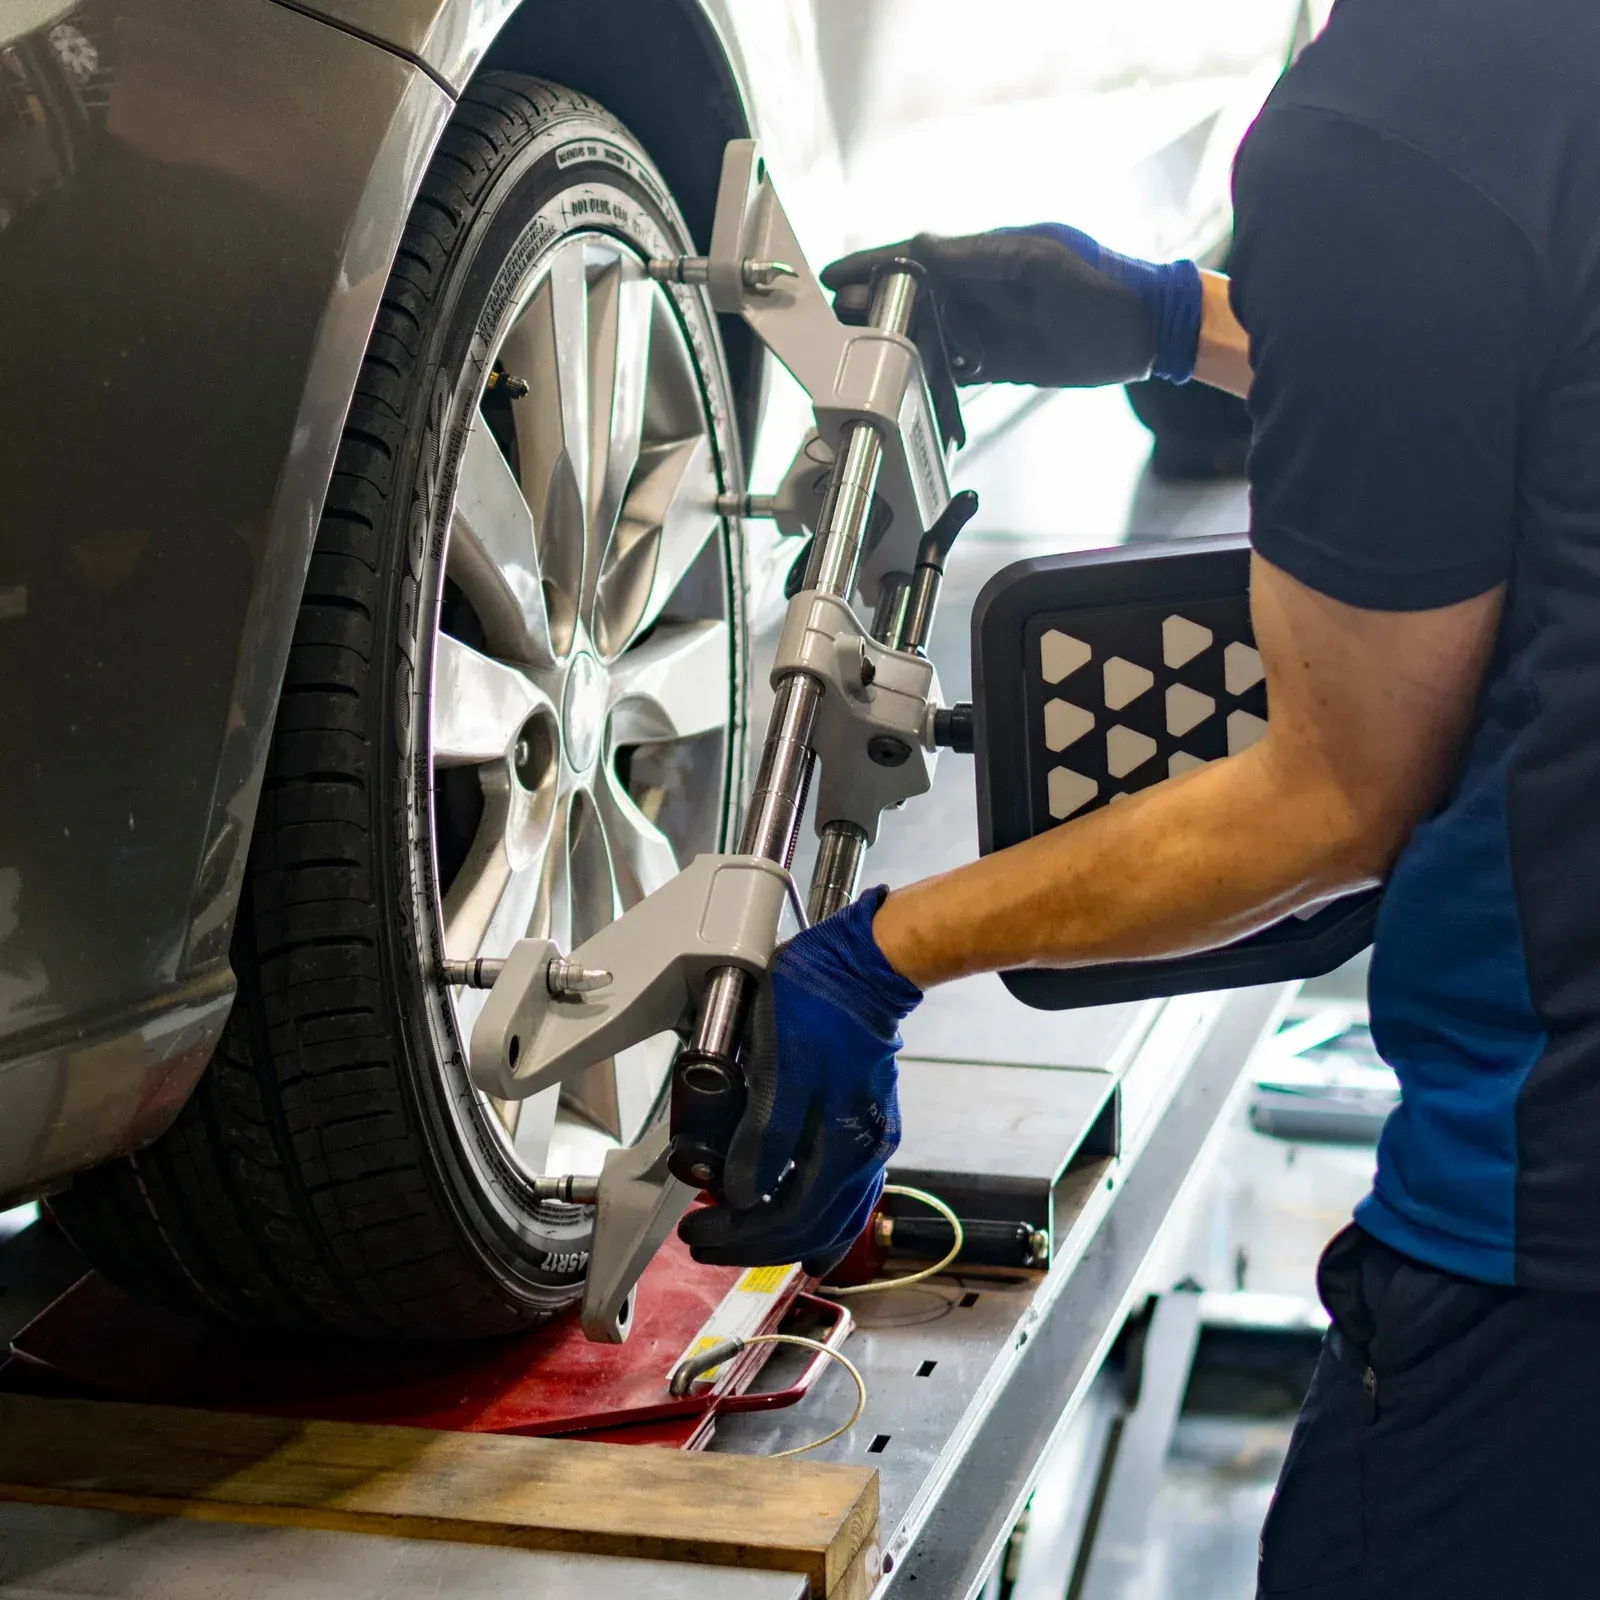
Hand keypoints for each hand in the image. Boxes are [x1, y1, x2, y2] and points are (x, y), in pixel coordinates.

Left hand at [677, 886, 922, 1275]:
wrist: (863, 967)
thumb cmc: (818, 1008)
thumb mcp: (777, 1066)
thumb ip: (764, 1136)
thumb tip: (742, 1194)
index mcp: (844, 1147)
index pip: (788, 1219)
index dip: (738, 1234)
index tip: (697, 1230)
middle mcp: (864, 1155)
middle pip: (810, 1229)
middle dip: (752, 1244)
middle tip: (705, 1240)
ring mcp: (870, 1142)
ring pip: (831, 1218)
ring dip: (782, 1236)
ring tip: (742, 1238)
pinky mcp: (867, 1125)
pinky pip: (845, 1195)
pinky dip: (817, 1217)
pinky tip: (801, 1223)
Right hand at [821, 225, 1201, 387]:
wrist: (1145, 330)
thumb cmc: (1100, 283)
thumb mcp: (1038, 260)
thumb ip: (979, 256)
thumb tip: (921, 246)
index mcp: (985, 255)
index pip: (915, 255)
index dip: (873, 265)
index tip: (838, 277)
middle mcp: (979, 290)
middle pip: (911, 297)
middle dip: (876, 308)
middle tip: (844, 322)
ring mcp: (986, 327)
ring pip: (926, 335)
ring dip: (897, 345)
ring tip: (867, 358)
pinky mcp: (998, 363)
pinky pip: (951, 370)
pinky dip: (928, 377)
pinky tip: (906, 384)